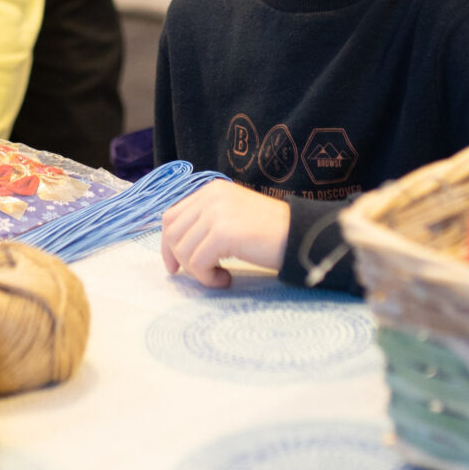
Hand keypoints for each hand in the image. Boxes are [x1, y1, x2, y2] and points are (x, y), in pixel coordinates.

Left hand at [159, 182, 293, 288]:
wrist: (300, 235)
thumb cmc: (270, 233)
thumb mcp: (232, 217)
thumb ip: (206, 222)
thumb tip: (175, 248)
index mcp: (210, 190)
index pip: (171, 216)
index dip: (168, 244)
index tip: (175, 267)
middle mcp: (210, 196)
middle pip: (172, 233)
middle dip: (180, 259)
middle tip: (202, 275)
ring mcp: (215, 213)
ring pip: (183, 250)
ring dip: (198, 272)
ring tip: (221, 276)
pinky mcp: (222, 232)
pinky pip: (198, 263)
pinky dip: (207, 278)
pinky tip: (226, 279)